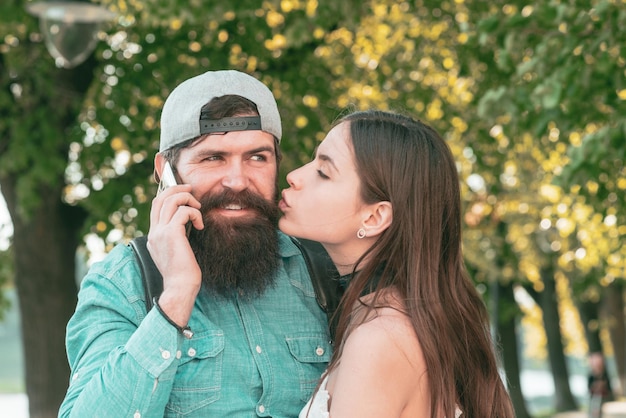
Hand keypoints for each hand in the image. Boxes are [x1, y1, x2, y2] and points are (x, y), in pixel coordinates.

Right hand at [147, 184, 203, 325]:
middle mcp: (154, 232)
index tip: (182, 192)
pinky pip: (184, 211)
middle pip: (161, 198)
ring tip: (198, 209)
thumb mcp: (176, 251)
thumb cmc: (183, 273)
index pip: (156, 206)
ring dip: (188, 199)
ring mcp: (160, 232)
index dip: (168, 194)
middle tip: (191, 189)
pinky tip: (201, 225)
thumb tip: (187, 221)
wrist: (180, 287)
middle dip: (177, 189)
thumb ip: (176, 236)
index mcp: (153, 236)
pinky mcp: (171, 234)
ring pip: (171, 200)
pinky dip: (195, 213)